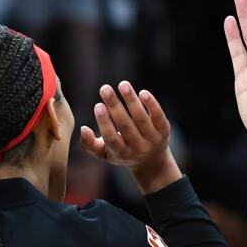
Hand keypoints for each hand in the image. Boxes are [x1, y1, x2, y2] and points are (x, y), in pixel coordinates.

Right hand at [79, 80, 180, 194]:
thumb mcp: (104, 153)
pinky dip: (152, 105)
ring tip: (123, 84)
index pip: (112, 138)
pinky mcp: (164, 131)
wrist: (151, 162)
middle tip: (105, 89)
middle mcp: (138, 148)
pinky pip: (158, 117)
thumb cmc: (122, 152)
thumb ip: (89, 144)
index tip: (98, 105)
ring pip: (141, 119)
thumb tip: (83, 129)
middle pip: (126, 126)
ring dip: (131, 100)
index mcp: (122, 154)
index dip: (104, 122)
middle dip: (114, 106)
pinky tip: (142, 93)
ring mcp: (152, 140)